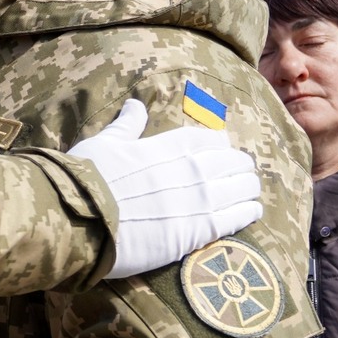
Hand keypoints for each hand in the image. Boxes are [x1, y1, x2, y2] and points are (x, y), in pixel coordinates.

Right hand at [68, 99, 263, 279]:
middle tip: (241, 171)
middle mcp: (194, 168)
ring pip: (242, 188)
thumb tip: (134, 105)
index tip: (223, 150)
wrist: (83, 218)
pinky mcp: (200, 231)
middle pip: (233, 162)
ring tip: (250, 191)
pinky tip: (254, 211)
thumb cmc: (89, 177)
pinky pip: (238, 217)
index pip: (211, 140)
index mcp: (172, 144)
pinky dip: (249, 212)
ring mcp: (200, 200)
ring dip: (248, 187)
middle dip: (239, 165)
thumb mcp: (106, 142)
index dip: (220, 145)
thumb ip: (126, 125)